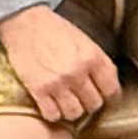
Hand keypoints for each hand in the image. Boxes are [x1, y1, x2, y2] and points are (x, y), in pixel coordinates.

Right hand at [0, 5, 119, 123]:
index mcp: (93, 57)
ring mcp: (58, 82)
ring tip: (68, 102)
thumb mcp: (85, 41)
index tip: (107, 98)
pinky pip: (52, 115)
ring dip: (72, 110)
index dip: (111, 97)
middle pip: (94, 104)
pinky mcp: (39, 90)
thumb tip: (108, 86)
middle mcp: (78, 71)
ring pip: (75, 113)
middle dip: (90, 102)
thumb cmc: (55, 30)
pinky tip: (52, 104)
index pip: (112, 89)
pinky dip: (53, 113)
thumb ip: (97, 63)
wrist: (25, 23)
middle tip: (83, 97)